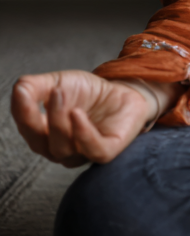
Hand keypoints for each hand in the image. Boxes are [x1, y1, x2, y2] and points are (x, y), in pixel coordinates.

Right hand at [10, 70, 175, 165]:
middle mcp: (60, 149)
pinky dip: (83, 134)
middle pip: (42, 142)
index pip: (28, 129)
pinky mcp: (107, 151)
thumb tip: (18, 89)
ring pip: (64, 147)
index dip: (22, 113)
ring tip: (63, 94)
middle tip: (52, 92)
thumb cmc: (89, 92)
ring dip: (60, 121)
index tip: (20, 92)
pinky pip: (93, 150)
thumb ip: (35, 87)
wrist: (125, 91)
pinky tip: (77, 115)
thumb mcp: (60, 82)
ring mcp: (83, 153)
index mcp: (45, 135)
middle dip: (41, 118)